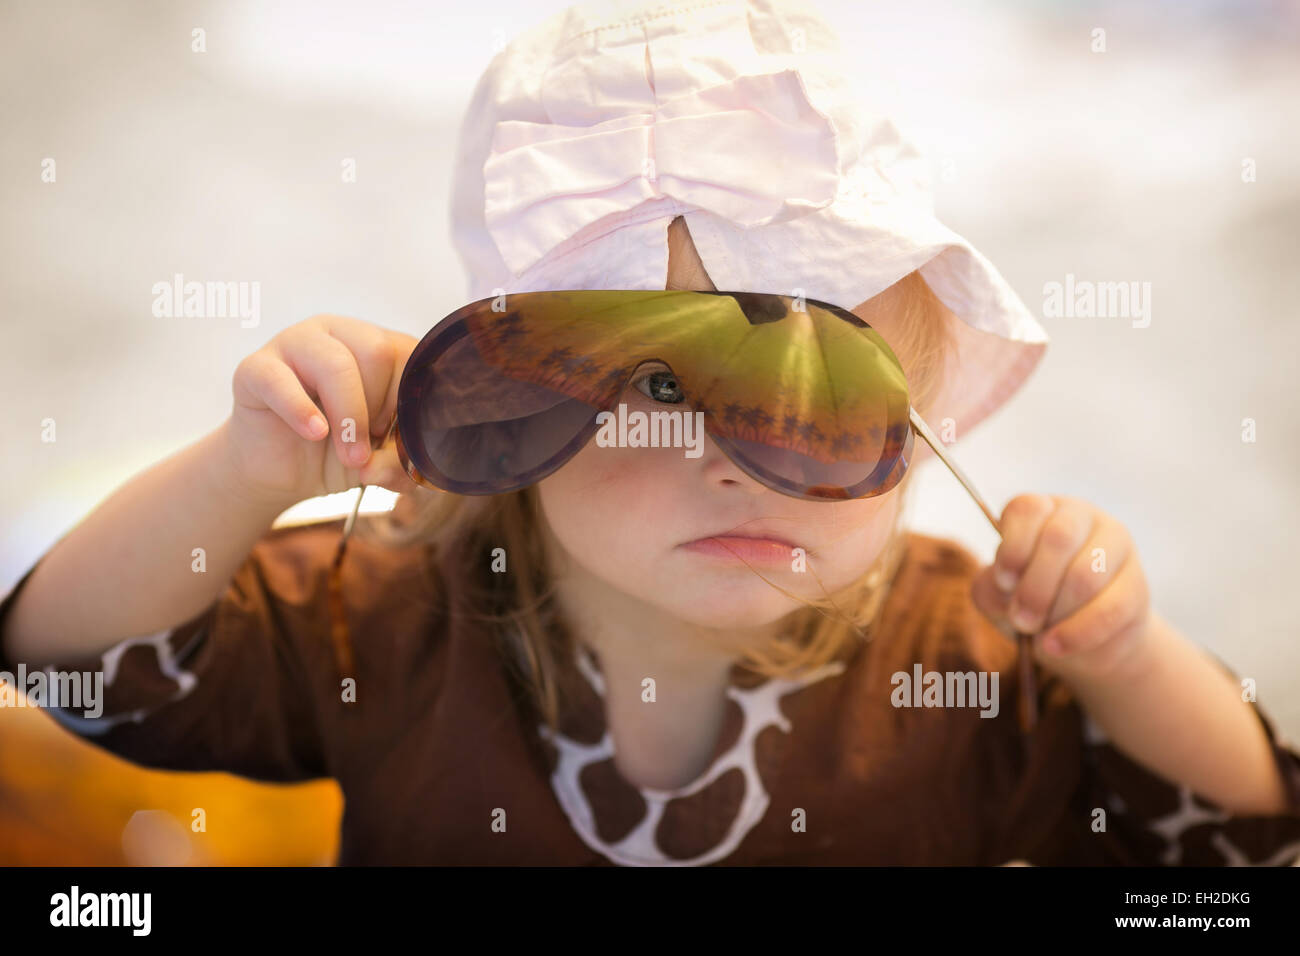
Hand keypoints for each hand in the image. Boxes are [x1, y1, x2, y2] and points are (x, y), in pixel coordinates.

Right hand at [222, 314, 423, 505]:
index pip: (411, 354)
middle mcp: (339, 335)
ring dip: (349, 416)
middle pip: (376, 352)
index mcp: (378, 346)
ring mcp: (296, 344)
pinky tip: (315, 433)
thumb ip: (400, 462)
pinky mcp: (256, 368)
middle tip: (369, 446)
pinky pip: (279, 380)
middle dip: (379, 408)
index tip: (400, 439)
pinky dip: (301, 411)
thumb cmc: (339, 451)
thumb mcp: (383, 460)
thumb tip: (393, 466)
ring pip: (335, 363)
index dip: (411, 402)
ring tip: (351, 456)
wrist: (280, 470)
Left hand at [970, 494, 1153, 682]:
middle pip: (1059, 538)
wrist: (1075, 640)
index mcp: (1042, 511)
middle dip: (1034, 587)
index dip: (1012, 548)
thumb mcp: (997, 596)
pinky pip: (1110, 609)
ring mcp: (1115, 547)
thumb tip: (1007, 588)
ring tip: (1038, 635)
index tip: (1003, 581)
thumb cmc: (1029, 605)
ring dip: (1056, 611)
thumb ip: (991, 587)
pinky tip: (1056, 646)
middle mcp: (1081, 517)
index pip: (1028, 509)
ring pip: (1086, 574)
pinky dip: (1077, 633)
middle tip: (1020, 620)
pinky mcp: (1137, 585)